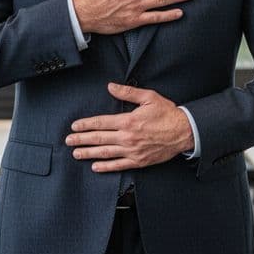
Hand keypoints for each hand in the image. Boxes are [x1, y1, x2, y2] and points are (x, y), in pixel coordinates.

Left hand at [65, 83, 194, 171]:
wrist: (184, 131)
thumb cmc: (167, 113)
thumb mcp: (148, 97)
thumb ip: (128, 92)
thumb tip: (111, 86)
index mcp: (128, 120)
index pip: (101, 123)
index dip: (85, 125)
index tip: (74, 126)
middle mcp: (128, 137)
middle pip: (99, 139)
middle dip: (81, 140)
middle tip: (69, 141)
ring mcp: (133, 150)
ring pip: (106, 153)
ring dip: (89, 153)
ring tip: (77, 154)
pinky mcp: (139, 161)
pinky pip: (119, 165)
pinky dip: (106, 167)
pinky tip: (95, 167)